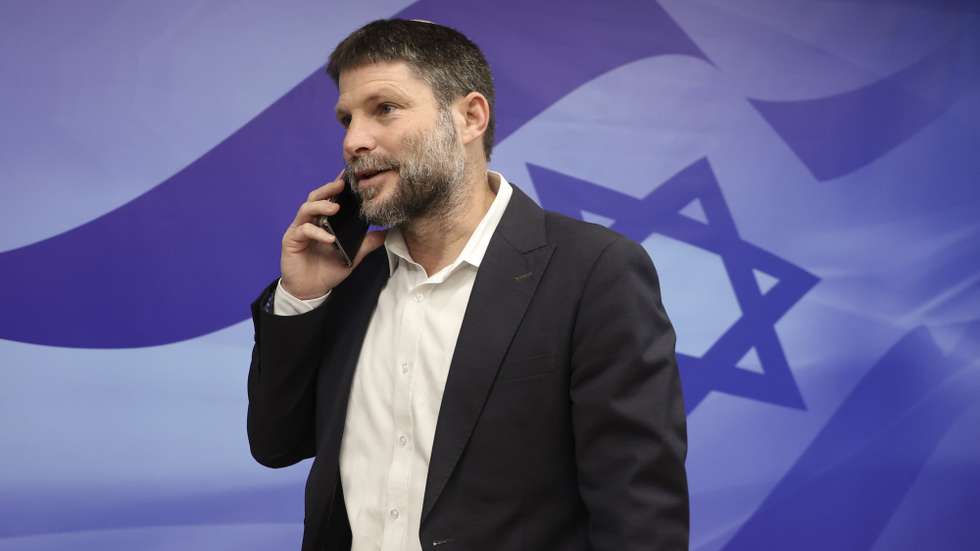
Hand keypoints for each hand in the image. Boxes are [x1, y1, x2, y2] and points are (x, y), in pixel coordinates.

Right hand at [280, 171, 385, 298]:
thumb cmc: (329, 269)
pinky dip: (317, 232)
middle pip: (315, 197)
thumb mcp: (353, 256)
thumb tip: (385, 232)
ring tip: (336, 207)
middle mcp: (311, 221)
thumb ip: (367, 243)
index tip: (350, 175)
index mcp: (324, 221)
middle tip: (342, 183)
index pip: (330, 198)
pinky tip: (329, 238)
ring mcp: (299, 229)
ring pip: (306, 209)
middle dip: (328, 188)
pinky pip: (304, 231)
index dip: (338, 186)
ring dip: (321, 205)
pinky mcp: (291, 240)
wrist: (311, 290)